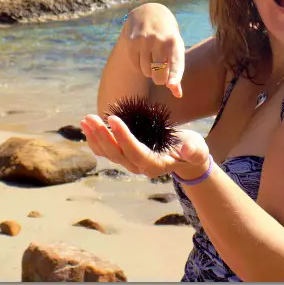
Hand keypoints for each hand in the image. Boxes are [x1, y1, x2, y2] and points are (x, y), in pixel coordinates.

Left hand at [80, 114, 210, 179]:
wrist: (187, 158)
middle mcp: (139, 167)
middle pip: (116, 154)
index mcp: (155, 165)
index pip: (135, 152)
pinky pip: (106, 151)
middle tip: (91, 117)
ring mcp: (130, 163)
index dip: (123, 137)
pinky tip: (87, 126)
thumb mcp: (197, 150)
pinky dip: (95, 139)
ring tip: (85, 120)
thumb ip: (193, 151)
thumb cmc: (193, 151)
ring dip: (95, 137)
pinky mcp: (125, 156)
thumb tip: (186, 149)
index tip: (113, 119)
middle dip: (103, 136)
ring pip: (108, 153)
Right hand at [125, 3, 184, 97]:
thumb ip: (176, 72)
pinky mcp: (132, 41)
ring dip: (148, 71)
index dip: (174, 76)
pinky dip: (139, 66)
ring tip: (151, 57)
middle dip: (159, 78)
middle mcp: (160, 40)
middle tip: (159, 72)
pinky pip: (135, 65)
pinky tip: (142, 54)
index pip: (176, 62)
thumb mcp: (175, 50)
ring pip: (146, 72)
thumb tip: (178, 95)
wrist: (150, 13)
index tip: (172, 85)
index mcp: (175, 43)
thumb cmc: (167, 38)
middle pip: (158, 74)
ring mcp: (145, 40)